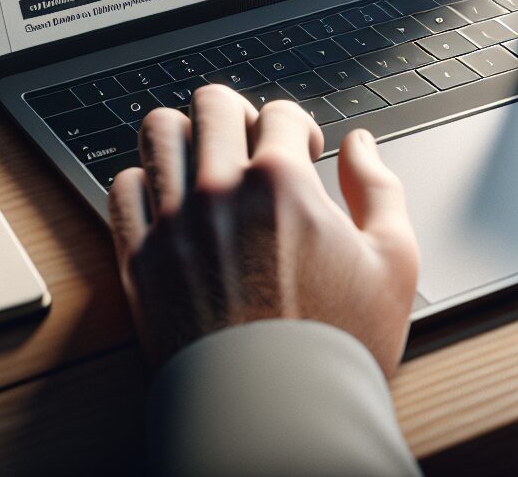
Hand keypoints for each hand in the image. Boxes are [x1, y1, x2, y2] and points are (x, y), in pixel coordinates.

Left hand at [107, 85, 419, 373]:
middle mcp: (220, 190)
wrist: (275, 413)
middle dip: (238, 114)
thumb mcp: (394, 262)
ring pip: (158, 132)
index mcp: (282, 181)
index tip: (303, 153)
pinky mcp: (139, 259)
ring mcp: (172, 222)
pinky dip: (145, 182)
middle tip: (249, 144)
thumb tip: (361, 146)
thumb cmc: (338, 346)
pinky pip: (123, 189)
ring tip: (202, 160)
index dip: (299, 128)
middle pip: (212, 103)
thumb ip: (380, 190)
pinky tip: (168, 201)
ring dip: (184, 135)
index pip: (280, 112)